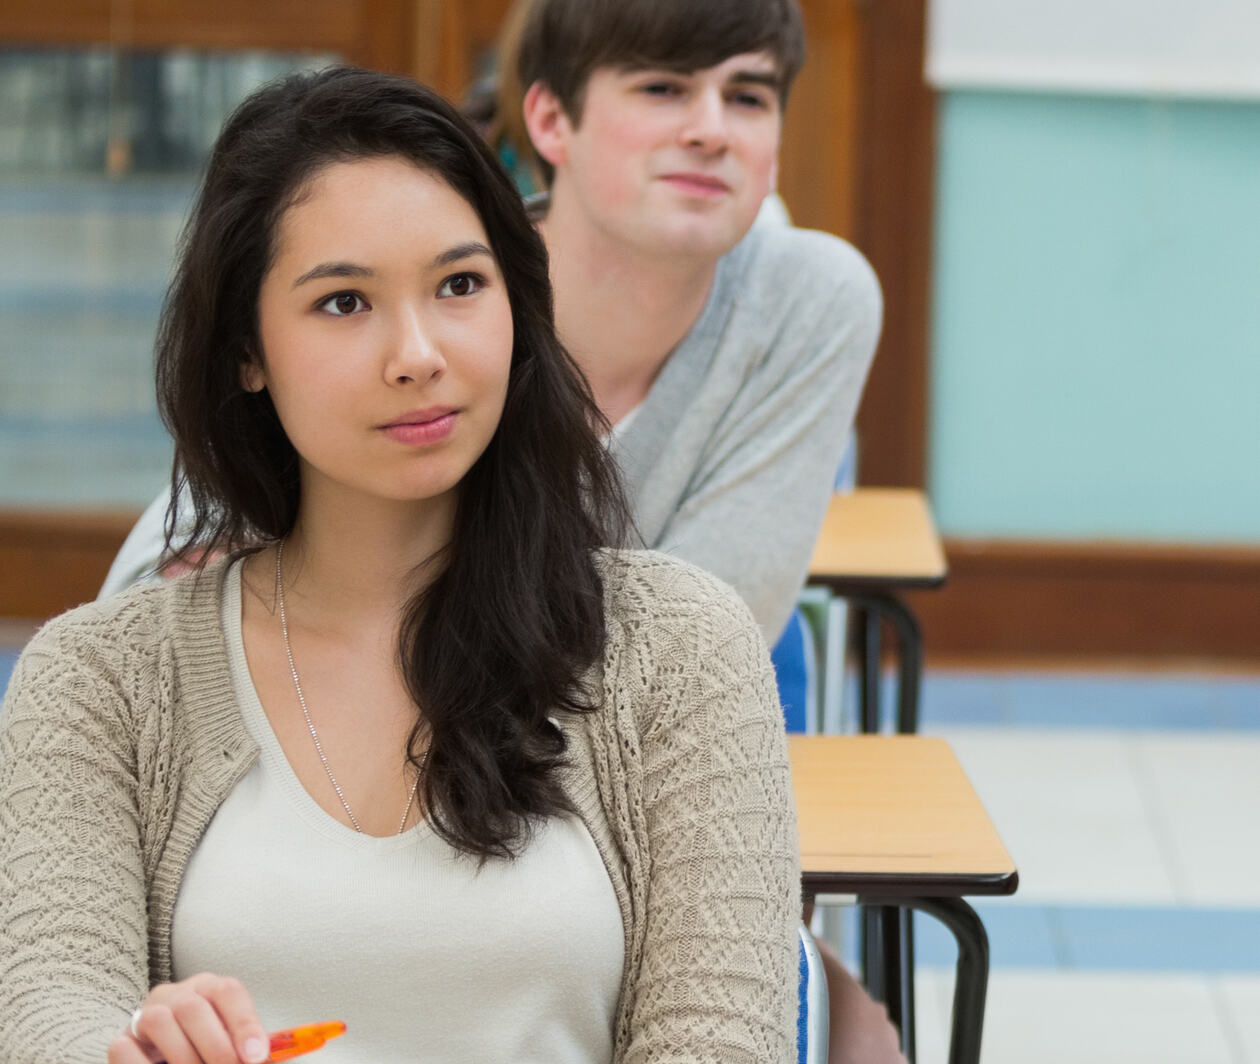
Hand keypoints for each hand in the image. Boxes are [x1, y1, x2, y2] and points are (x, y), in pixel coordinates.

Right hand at [108, 974, 269, 1063]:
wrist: (168, 1057)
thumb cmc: (207, 1049)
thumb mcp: (229, 1043)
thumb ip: (244, 1049)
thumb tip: (260, 1057)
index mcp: (208, 988)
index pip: (227, 992)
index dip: (244, 1024)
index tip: (255, 1056)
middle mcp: (177, 994)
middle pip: (193, 1007)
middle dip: (216, 1046)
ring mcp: (147, 1013)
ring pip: (159, 1020)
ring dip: (183, 1056)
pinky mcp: (123, 1039)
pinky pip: (123, 1048)